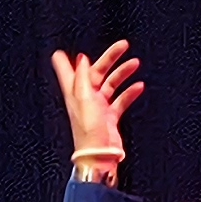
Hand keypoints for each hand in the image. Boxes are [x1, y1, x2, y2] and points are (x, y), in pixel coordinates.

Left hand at [50, 38, 145, 160]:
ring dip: (122, 73)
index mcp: (75, 93)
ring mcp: (99, 107)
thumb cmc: (88, 131)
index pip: (67, 72)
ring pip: (111, 84)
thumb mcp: (84, 98)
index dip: (64, 61)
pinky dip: (129, 92)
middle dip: (109, 58)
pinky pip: (121, 100)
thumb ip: (83, 77)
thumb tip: (82, 58)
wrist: (99, 155)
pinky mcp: (110, 117)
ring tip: (135, 63)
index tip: (62, 50)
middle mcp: (86, 98)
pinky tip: (138, 86)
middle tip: (122, 46)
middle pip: (96, 72)